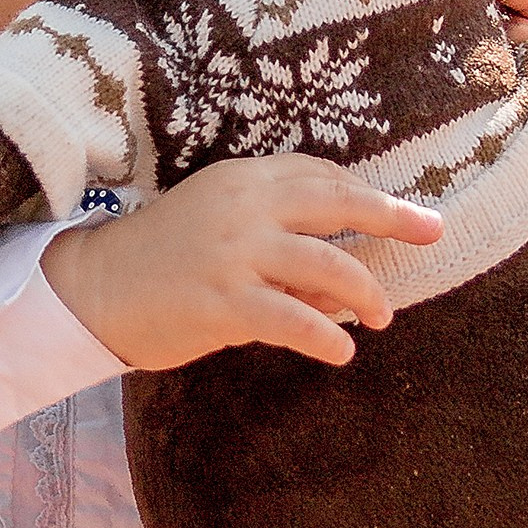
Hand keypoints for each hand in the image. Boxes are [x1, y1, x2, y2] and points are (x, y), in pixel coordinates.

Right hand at [42, 154, 443, 370]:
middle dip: (392, 216)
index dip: (364, 194)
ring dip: (365, 292)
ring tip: (382, 317)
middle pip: (337, 202)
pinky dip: (324, 336)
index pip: (320, 175)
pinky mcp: (223, 302)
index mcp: (243, 178)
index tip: (401, 211)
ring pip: (326, 265)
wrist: (95, 289)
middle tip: (433, 231)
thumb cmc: (160, 259)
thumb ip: (272, 227)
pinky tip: (342, 351)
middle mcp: (244, 207)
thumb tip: (338, 263)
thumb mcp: (216, 220)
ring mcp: (235, 253)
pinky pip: (292, 319)